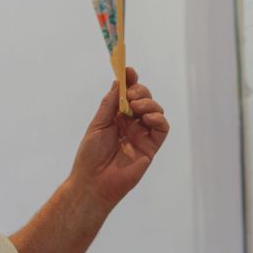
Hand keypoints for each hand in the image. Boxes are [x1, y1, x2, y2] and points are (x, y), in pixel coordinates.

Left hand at [69, 67, 168, 209]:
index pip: (127, 94)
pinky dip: (159, 119)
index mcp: (117, 117)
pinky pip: (162, 129)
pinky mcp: (151, 147)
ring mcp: (142, 134)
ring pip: (155, 111)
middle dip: (140, 91)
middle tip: (131, 95)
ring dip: (149, 103)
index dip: (130, 82)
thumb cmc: (90, 155)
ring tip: (137, 107)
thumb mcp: (98, 124)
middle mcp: (131, 123)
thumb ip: (109, 103)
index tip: (130, 71)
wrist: (94, 182)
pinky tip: (148, 118)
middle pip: (143, 99)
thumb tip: (118, 81)